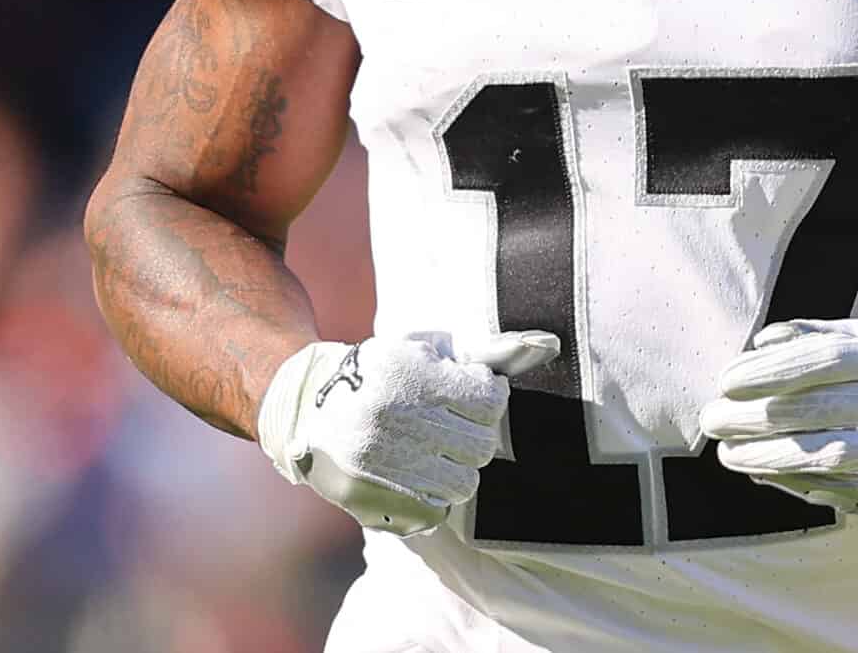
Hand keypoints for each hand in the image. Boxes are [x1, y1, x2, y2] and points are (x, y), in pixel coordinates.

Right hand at [256, 330, 557, 533]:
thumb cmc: (381, 373)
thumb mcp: (426, 349)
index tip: (471, 394)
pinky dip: (433, 496)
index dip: (487, 398)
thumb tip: (550, 344)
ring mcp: (385, 465)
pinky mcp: (372, 501)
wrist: (306, 409)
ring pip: (464, 484)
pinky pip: (436, 512)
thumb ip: (489, 351)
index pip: (490, 400)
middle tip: (451, 426)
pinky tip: (413, 475)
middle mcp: (400, 422)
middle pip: (482, 445)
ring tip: (433, 452)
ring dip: (457, 468)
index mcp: (414, 377)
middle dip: (474, 435)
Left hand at [698, 318, 857, 516]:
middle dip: (754, 417)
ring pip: (825, 458)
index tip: (726, 380)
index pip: (824, 360)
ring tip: (726, 451)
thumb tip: (759, 345)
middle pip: (818, 411)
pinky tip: (760, 472)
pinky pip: (837, 490)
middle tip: (711, 419)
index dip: (770, 371)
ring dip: (765, 457)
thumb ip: (819, 334)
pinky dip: (792, 483)